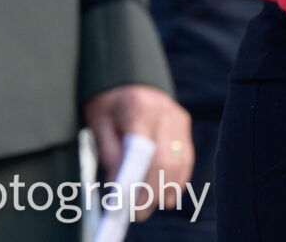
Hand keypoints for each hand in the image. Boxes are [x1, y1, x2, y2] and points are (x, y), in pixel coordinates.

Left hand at [84, 85, 193, 221]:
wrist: (127, 72)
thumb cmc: (109, 100)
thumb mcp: (99, 123)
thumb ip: (110, 153)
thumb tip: (119, 188)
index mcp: (140, 109)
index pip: (146, 153)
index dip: (141, 184)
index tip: (130, 207)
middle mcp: (165, 112)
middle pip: (167, 161)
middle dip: (153, 192)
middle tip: (138, 213)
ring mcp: (178, 117)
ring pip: (180, 161)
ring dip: (168, 188)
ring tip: (152, 205)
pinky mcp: (184, 123)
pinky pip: (186, 156)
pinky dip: (177, 177)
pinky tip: (166, 192)